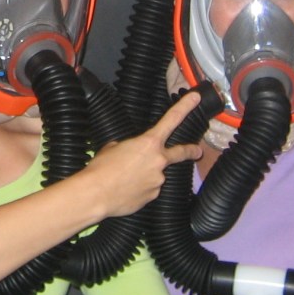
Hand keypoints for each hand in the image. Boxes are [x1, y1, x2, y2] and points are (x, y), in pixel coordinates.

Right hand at [81, 92, 203, 218]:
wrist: (96, 194)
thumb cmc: (102, 168)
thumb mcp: (112, 147)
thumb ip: (128, 147)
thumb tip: (130, 154)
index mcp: (149, 143)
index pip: (171, 120)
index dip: (185, 107)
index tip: (196, 98)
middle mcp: (158, 161)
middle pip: (180, 153)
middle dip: (190, 151)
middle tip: (196, 151)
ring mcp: (158, 180)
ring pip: (154, 175)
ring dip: (145, 176)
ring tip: (124, 180)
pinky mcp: (153, 196)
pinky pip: (148, 190)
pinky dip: (139, 189)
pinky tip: (125, 190)